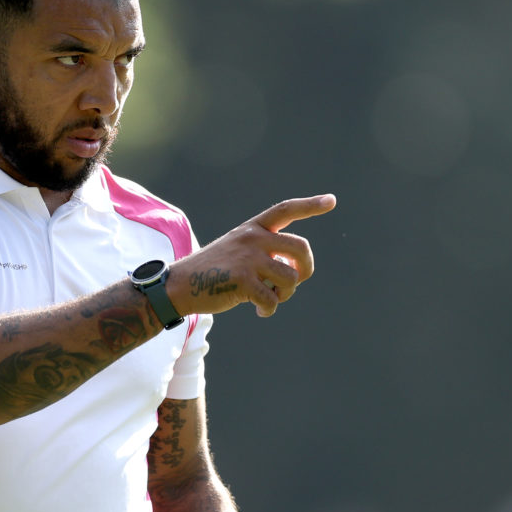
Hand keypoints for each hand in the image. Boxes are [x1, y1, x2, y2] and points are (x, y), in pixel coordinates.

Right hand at [167, 194, 336, 317]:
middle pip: (301, 247)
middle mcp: (253, 239)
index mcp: (252, 229)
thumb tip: (293, 272)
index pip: (285, 210)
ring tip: (269, 298)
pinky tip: (260, 311)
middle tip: (295, 281)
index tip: (331, 200)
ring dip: (285, 294)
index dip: (310, 205)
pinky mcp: (243, 281)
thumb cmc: (212, 271)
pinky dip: (269, 309)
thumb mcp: (237, 250)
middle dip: (306, 268)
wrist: (179, 285)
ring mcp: (248, 259)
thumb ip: (265, 253)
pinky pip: (273, 300)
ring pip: (290, 278)